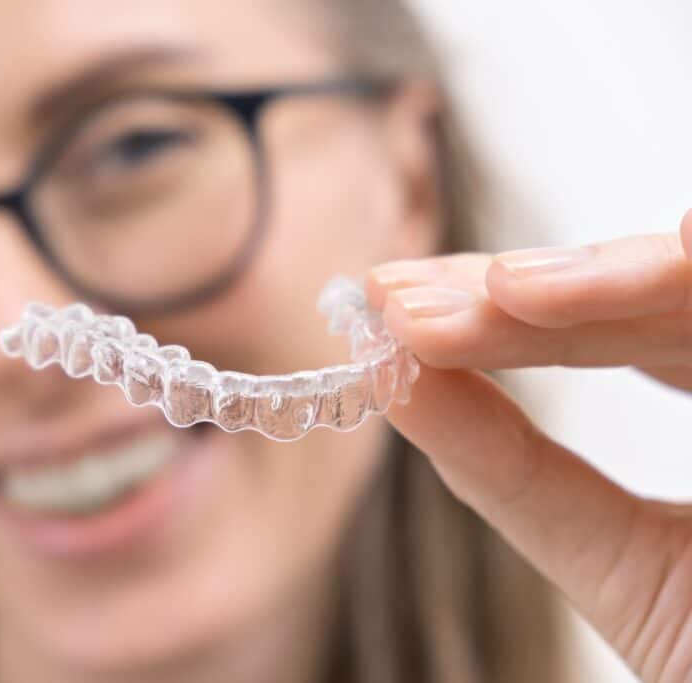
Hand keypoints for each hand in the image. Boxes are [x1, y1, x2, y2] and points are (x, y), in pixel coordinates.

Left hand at [365, 210, 691, 682]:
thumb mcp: (628, 570)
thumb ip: (512, 471)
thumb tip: (394, 382)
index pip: (606, 332)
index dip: (501, 318)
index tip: (392, 316)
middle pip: (645, 300)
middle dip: (522, 295)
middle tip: (402, 301)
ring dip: (602, 282)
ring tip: (492, 296)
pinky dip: (681, 280)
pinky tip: (616, 272)